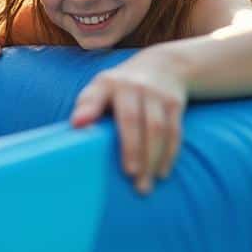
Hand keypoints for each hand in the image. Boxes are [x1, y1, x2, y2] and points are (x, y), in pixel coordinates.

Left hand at [70, 51, 186, 193]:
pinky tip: (161, 173)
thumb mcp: (101, 89)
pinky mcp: (175, 104)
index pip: (95, 97)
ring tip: (144, 185)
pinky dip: (169, 155)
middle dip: (131, 149)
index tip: (78, 124)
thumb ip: (87, 106)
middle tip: (129, 176)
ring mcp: (157, 94)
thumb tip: (76, 125)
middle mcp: (133, 86)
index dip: (88, 109)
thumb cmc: (120, 88)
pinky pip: (174, 132)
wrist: (164, 66)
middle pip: (132, 119)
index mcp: (108, 84)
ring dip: (152, 159)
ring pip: (157, 129)